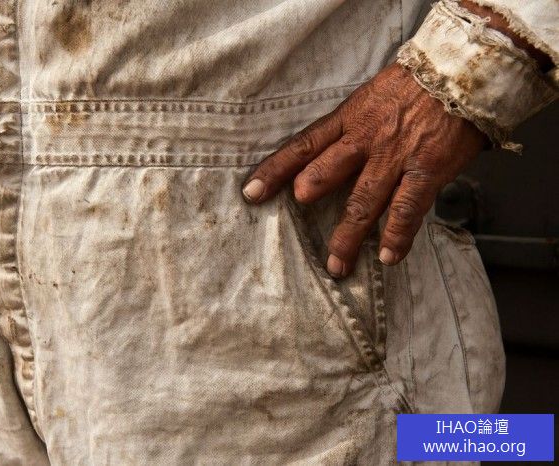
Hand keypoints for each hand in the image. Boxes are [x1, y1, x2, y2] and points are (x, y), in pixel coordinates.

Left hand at [242, 63, 485, 276]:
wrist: (464, 74)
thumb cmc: (414, 88)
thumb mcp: (370, 99)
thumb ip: (347, 130)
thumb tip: (319, 161)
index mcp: (349, 119)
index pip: (304, 145)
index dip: (275, 169)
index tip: (251, 192)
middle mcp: (366, 139)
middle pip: (327, 169)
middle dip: (308, 191)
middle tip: (289, 215)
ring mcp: (396, 156)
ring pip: (364, 200)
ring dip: (349, 235)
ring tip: (337, 264)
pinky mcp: (426, 170)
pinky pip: (407, 208)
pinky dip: (397, 235)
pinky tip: (387, 257)